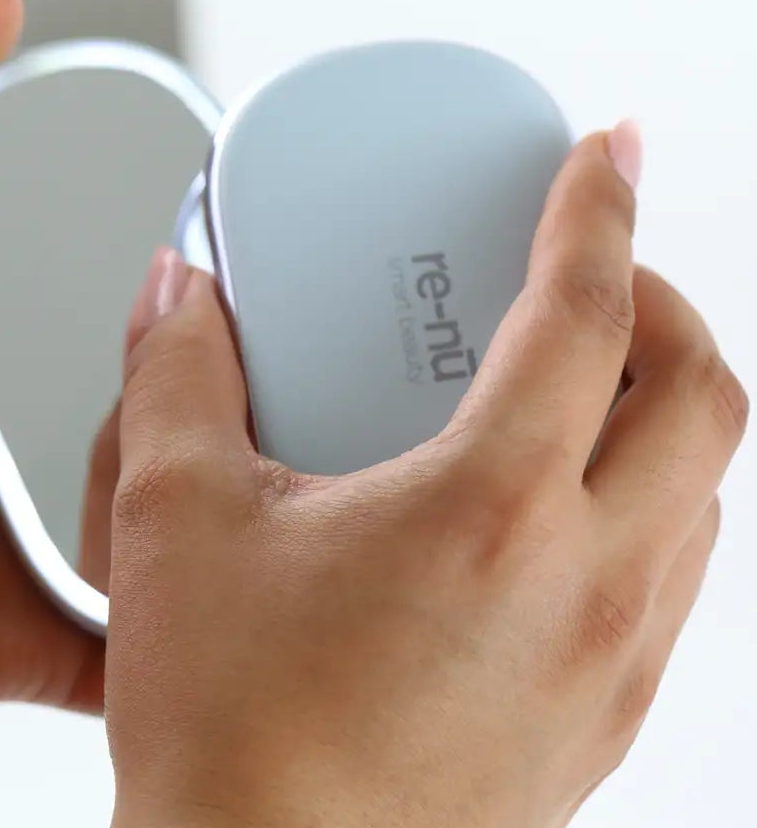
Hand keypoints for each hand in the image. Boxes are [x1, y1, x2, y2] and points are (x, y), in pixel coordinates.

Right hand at [99, 129, 747, 827]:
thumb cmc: (231, 727)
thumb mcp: (178, 523)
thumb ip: (176, 380)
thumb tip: (178, 298)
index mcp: (492, 515)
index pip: (589, 316)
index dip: (601, 210)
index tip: (608, 152)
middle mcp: (583, 588)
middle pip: (702, 398)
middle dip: (663, 306)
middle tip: (588, 279)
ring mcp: (608, 665)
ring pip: (704, 493)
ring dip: (661, 411)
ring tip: (572, 386)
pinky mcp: (597, 721)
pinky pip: (668, 575)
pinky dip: (639, 502)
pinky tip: (545, 508)